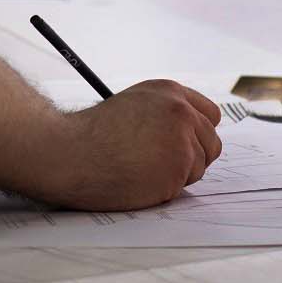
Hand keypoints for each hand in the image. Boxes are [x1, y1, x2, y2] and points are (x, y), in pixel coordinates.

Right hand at [37, 80, 222, 210]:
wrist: (70, 152)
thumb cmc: (92, 134)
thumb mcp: (133, 105)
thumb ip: (163, 113)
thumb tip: (189, 134)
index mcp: (171, 93)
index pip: (210, 115)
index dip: (198, 134)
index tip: (188, 144)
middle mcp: (181, 113)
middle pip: (211, 144)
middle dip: (192, 157)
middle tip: (163, 165)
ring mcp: (182, 142)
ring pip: (199, 168)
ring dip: (176, 175)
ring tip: (141, 170)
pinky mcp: (177, 171)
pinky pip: (181, 188)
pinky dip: (163, 190)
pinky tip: (137, 180)